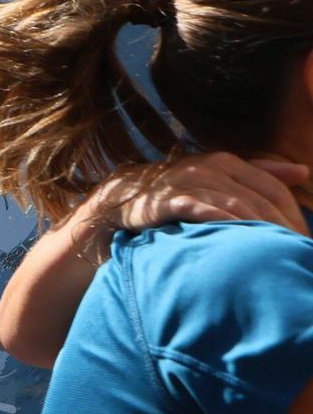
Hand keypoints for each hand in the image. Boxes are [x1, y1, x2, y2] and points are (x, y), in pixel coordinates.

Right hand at [104, 153, 308, 235]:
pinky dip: (228, 223)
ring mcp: (189, 181)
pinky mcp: (170, 199)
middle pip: (260, 197)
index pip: (273, 186)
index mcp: (226, 160)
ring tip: (276, 252)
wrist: (120, 198)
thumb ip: (259, 173)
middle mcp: (210, 166)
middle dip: (283, 225)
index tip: (303, 239)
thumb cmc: (175, 191)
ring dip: (261, 229)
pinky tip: (241, 241)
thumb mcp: (216, 178)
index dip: (293, 213)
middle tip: (296, 250)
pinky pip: (206, 210)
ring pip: (238, 204)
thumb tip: (304, 171)